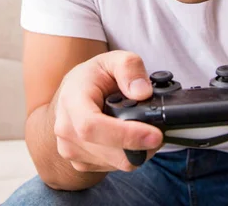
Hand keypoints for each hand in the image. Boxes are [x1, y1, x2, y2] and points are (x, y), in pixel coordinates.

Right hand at [53, 51, 162, 172]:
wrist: (73, 93)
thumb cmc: (93, 76)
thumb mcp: (113, 59)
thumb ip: (130, 68)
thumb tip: (143, 92)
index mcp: (72, 101)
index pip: (92, 126)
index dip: (125, 135)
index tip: (154, 135)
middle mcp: (66, 129)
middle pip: (109, 151)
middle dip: (141, 145)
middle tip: (161, 132)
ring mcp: (71, 149)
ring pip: (116, 162)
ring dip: (137, 150)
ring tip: (143, 129)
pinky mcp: (81, 163)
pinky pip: (113, 167)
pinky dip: (129, 154)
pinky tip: (130, 137)